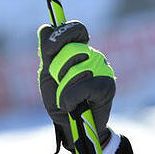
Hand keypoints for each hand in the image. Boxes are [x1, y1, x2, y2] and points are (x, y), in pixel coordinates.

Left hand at [37, 20, 114, 150]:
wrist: (71, 125)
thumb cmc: (60, 99)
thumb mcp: (47, 74)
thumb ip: (47, 52)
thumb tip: (46, 27)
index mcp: (78, 50)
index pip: (76, 29)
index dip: (61, 36)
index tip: (50, 51)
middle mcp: (93, 56)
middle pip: (70, 50)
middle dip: (57, 69)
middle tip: (60, 83)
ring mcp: (103, 69)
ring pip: (74, 70)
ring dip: (63, 89)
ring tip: (68, 98)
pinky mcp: (108, 86)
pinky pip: (81, 87)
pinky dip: (69, 99)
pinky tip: (74, 106)